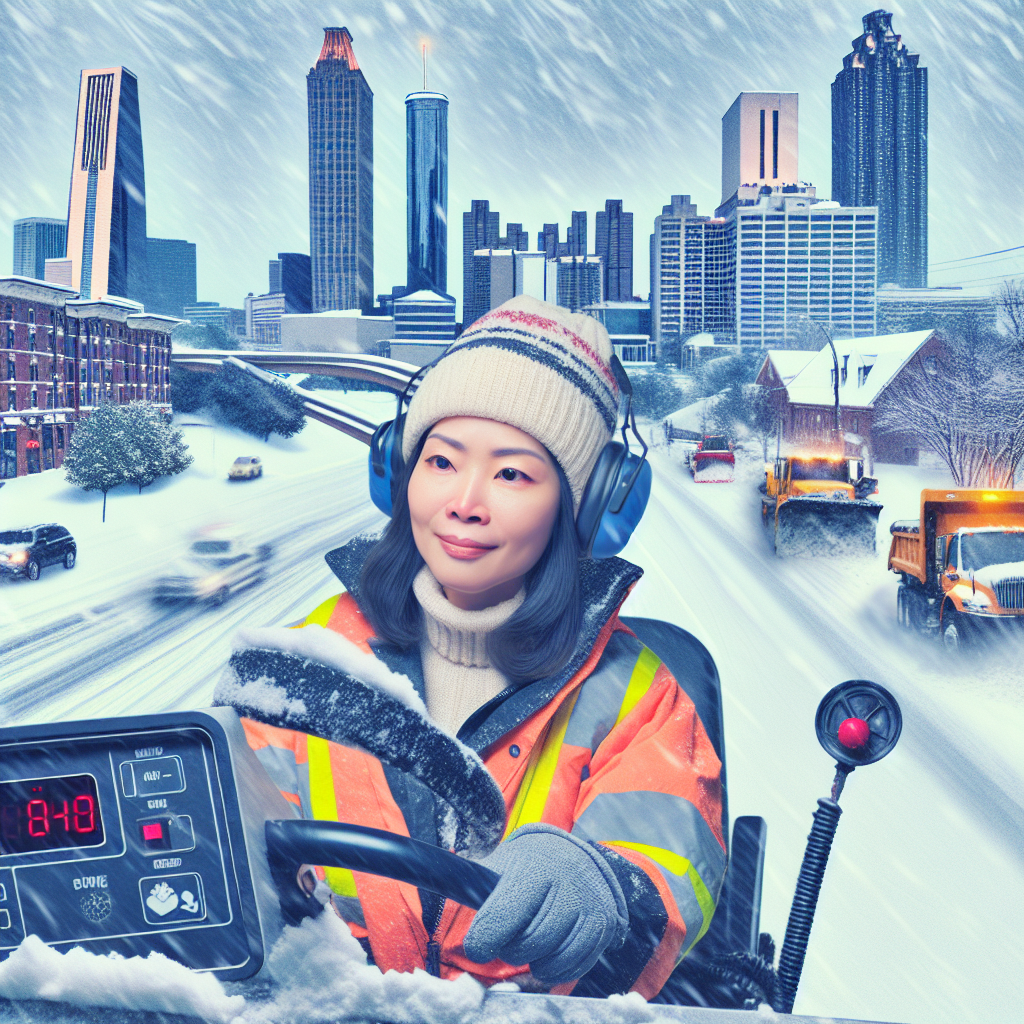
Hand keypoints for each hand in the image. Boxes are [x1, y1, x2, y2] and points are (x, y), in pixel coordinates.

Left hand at [463, 823, 627, 984]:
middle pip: (527, 945)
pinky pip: (574, 966)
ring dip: (533, 961)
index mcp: (533, 866)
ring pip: (551, 960)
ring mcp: (588, 904)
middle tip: (508, 938)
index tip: (477, 946)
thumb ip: (472, 884)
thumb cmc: (527, 867)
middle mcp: (565, 882)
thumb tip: (429, 878)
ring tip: (529, 943)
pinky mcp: (604, 924)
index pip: (502, 917)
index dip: (483, 940)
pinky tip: (549, 951)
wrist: (575, 856)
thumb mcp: (500, 865)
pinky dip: (557, 968)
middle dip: (510, 949)